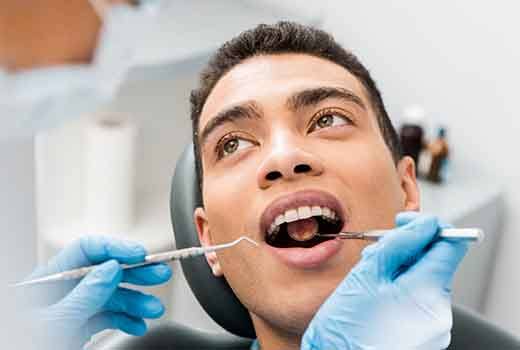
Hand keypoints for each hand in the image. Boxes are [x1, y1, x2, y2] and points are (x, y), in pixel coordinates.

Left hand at [23, 236, 171, 348]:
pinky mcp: (79, 327)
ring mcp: (72, 309)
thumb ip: (86, 294)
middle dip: (136, 274)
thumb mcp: (56, 320)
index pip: (86, 250)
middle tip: (159, 274)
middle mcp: (61, 291)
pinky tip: (138, 324)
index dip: (115, 248)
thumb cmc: (23, 347)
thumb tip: (112, 269)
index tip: (140, 253)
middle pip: (105, 271)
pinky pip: (108, 317)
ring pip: (111, 296)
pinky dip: (126, 321)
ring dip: (136, 302)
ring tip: (154, 308)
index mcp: (47, 280)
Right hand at [301, 212, 468, 349]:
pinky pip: (419, 302)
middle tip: (375, 254)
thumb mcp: (366, 276)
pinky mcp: (426, 337)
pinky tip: (376, 299)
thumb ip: (398, 244)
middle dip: (406, 251)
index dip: (428, 226)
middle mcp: (440, 312)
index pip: (451, 243)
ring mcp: (435, 328)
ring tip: (370, 281)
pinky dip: (400, 292)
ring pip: (424, 281)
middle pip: (434, 262)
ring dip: (400, 272)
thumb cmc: (345, 329)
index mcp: (427, 292)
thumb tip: (423, 223)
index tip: (404, 223)